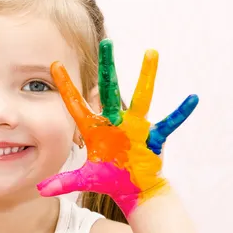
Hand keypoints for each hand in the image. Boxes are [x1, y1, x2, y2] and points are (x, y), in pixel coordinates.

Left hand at [37, 40, 197, 216]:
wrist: (132, 188)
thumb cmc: (108, 178)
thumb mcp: (86, 179)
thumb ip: (64, 182)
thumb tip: (40, 190)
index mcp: (94, 129)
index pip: (76, 104)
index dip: (66, 86)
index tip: (54, 65)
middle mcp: (114, 121)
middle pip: (109, 89)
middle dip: (108, 66)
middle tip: (107, 42)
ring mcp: (134, 126)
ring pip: (140, 96)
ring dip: (146, 76)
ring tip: (151, 52)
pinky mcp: (153, 136)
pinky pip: (169, 122)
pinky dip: (180, 112)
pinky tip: (192, 99)